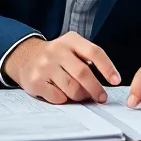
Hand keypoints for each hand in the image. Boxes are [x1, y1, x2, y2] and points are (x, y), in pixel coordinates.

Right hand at [3, 32, 120, 104]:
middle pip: (83, 73)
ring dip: (81, 96)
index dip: (107, 67)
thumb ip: (87, 59)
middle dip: (96, 88)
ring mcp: (45, 66)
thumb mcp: (71, 47)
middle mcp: (57, 51)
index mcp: (70, 40)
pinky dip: (65, 99)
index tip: (116, 80)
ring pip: (72, 87)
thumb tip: (106, 81)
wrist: (25, 57)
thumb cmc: (56, 56)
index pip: (94, 52)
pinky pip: (58, 97)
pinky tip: (64, 95)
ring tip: (83, 96)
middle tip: (102, 97)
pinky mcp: (36, 81)